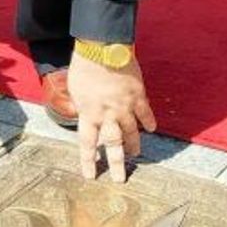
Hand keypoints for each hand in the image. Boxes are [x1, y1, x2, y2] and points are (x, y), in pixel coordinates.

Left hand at [69, 52, 155, 183]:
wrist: (102, 48)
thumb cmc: (84, 66)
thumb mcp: (75, 89)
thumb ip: (81, 106)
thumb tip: (82, 114)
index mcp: (89, 113)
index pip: (87, 143)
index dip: (89, 160)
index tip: (91, 176)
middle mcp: (107, 114)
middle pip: (113, 144)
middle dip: (117, 163)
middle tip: (120, 179)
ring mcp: (124, 106)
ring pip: (131, 132)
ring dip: (134, 145)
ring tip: (136, 154)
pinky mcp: (138, 95)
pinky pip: (146, 113)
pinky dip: (149, 122)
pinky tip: (152, 130)